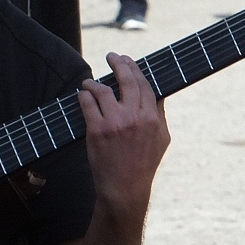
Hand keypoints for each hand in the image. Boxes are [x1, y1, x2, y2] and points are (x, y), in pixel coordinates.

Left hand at [77, 53, 170, 224]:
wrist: (125, 189)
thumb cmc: (143, 165)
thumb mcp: (162, 139)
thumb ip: (160, 115)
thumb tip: (156, 94)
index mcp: (153, 118)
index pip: (144, 84)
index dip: (135, 68)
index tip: (127, 60)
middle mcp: (135, 117)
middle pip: (127, 80)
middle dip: (119, 63)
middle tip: (111, 56)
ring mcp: (115, 123)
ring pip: (102, 90)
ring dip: (94, 82)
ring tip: (89, 82)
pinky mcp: (97, 130)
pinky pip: (87, 103)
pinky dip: (83, 95)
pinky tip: (82, 94)